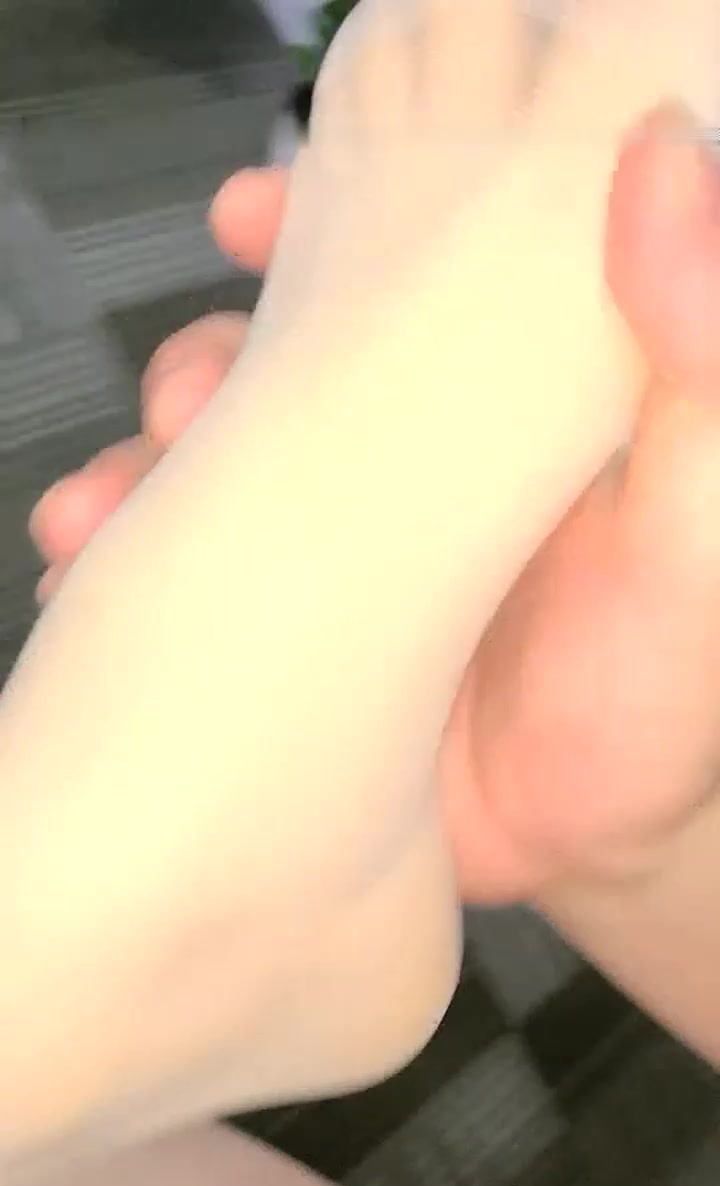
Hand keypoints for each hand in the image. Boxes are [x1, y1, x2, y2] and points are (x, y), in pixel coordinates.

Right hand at [29, 112, 719, 905]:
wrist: (589, 848)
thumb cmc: (661, 694)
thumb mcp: (698, 529)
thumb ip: (697, 366)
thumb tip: (670, 166)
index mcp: (498, 414)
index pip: (403, 286)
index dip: (325, 231)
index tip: (255, 214)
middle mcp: (408, 468)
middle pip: (279, 373)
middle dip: (203, 368)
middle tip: (178, 400)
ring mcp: (338, 554)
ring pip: (213, 472)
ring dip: (139, 472)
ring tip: (96, 511)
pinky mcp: (288, 635)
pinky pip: (187, 583)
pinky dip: (124, 576)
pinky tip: (85, 584)